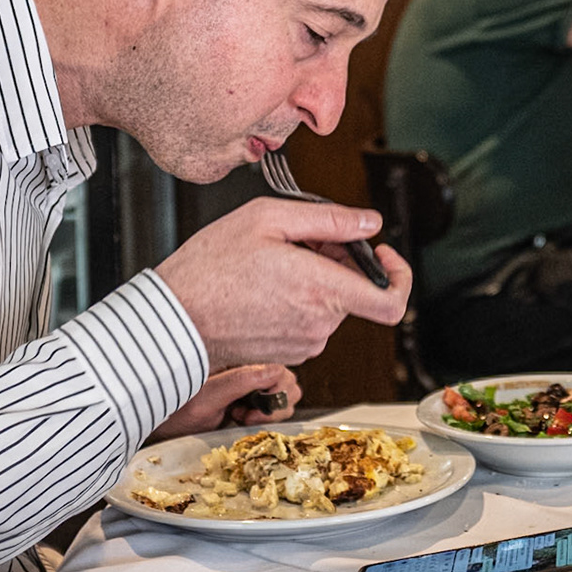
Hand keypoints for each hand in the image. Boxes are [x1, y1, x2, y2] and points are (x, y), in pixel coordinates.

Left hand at [151, 364, 300, 441]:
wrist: (158, 422)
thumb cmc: (175, 409)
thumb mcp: (206, 397)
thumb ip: (240, 381)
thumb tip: (275, 371)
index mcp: (241, 357)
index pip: (281, 370)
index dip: (274, 394)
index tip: (249, 410)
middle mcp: (249, 365)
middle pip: (288, 381)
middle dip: (274, 404)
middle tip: (243, 414)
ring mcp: (250, 380)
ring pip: (285, 393)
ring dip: (269, 411)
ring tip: (239, 415)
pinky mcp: (248, 394)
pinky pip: (274, 404)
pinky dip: (264, 416)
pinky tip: (239, 418)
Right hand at [154, 197, 411, 369]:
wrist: (172, 321)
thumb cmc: (210, 268)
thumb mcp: (267, 218)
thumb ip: (329, 219)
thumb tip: (370, 224)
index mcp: (322, 290)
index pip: (391, 302)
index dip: (399, 275)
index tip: (381, 253)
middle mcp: (319, 323)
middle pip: (355, 290)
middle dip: (338, 260)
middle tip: (300, 240)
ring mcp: (305, 342)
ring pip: (331, 303)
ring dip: (317, 279)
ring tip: (275, 260)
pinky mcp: (289, 353)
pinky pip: (311, 319)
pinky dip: (301, 298)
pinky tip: (267, 283)